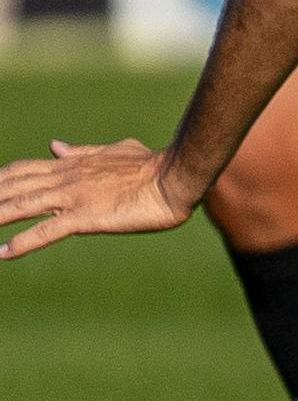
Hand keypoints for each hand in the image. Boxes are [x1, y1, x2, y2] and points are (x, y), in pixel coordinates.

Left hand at [0, 139, 196, 259]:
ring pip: (21, 206)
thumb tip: (55, 147)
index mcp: (70, 165)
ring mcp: (73, 197)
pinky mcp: (86, 217)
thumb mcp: (113, 152)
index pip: (21, 170)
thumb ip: (82, 152)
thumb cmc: (152, 164)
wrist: (176, 176)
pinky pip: (46, 231)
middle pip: (12, 186)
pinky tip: (3, 253)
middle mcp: (64, 179)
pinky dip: (22, 242)